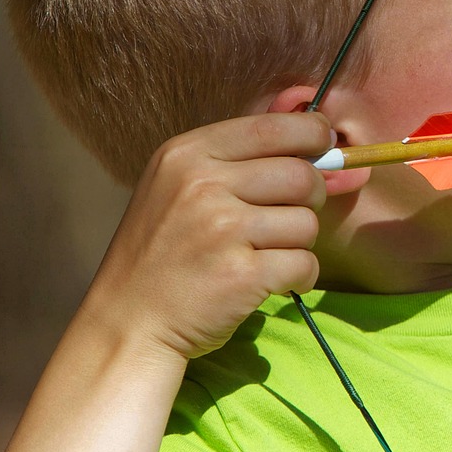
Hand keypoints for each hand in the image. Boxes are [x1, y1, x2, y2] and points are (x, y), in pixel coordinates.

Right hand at [83, 111, 333, 361]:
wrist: (126, 324)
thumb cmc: (164, 255)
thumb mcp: (181, 188)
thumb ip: (241, 161)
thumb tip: (325, 140)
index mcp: (187, 155)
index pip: (275, 126)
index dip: (313, 135)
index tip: (322, 149)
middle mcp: (201, 184)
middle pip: (303, 175)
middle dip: (310, 199)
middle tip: (284, 221)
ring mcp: (221, 229)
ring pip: (308, 222)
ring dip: (298, 244)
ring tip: (263, 256)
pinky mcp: (241, 273)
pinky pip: (306, 264)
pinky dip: (299, 278)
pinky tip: (270, 283)